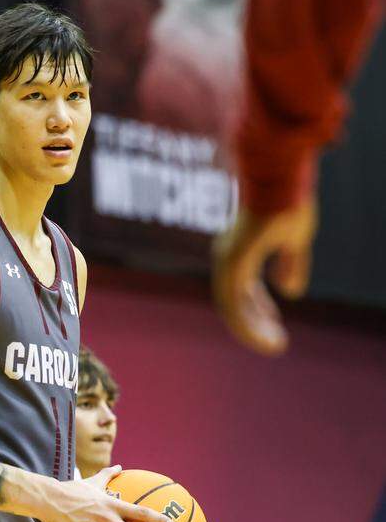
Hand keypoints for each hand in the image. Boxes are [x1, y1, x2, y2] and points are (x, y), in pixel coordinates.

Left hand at [212, 199, 317, 355]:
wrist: (280, 175)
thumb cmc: (286, 201)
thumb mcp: (294, 239)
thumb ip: (290, 264)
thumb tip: (289, 291)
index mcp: (238, 254)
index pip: (241, 291)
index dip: (257, 310)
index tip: (273, 324)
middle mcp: (228, 259)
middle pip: (234, 303)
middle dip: (255, 325)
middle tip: (275, 342)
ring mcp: (227, 260)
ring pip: (231, 308)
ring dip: (252, 330)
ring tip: (274, 345)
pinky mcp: (233, 262)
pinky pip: (234, 303)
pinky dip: (248, 322)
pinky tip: (266, 335)